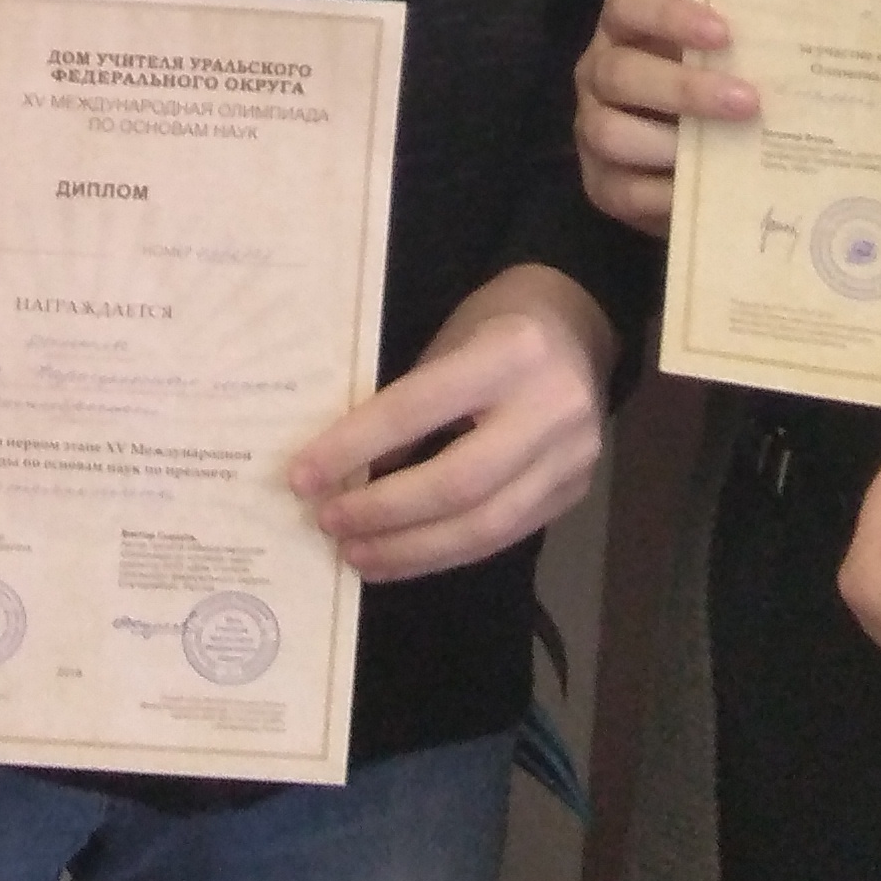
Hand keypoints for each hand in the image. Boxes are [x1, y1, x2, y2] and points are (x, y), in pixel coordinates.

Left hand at [288, 268, 615, 582]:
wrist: (578, 326)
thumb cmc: (494, 323)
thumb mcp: (446, 342)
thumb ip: (407, 404)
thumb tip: (348, 474)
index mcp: (510, 354)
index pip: (417, 411)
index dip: (354, 448)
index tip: (302, 478)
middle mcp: (551, 410)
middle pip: (457, 484)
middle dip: (384, 513)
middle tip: (329, 523)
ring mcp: (572, 458)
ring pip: (484, 527)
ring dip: (412, 549)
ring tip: (357, 555)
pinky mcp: (575, 493)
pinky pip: (503, 537)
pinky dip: (446, 552)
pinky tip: (403, 557)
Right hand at [573, 0, 758, 237]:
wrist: (689, 168)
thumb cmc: (715, 95)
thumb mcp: (723, 62)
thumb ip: (746, 47)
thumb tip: (808, 37)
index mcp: (624, 31)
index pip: (629, 6)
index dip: (670, 16)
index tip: (724, 33)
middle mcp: (598, 75)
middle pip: (620, 72)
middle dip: (684, 88)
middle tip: (748, 101)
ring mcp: (592, 130)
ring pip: (610, 131)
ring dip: (672, 142)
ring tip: (728, 151)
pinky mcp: (601, 184)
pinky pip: (624, 189)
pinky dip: (668, 192)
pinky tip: (710, 190)